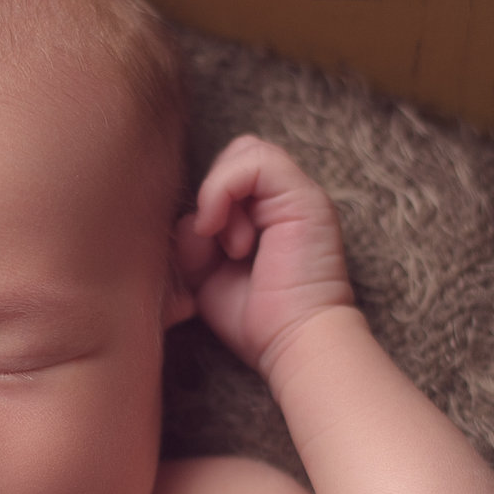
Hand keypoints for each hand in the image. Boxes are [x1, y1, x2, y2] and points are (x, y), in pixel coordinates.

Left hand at [175, 134, 355, 373]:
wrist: (295, 342)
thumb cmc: (257, 322)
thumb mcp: (206, 277)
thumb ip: (194, 242)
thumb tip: (190, 219)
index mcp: (269, 215)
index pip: (229, 175)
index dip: (207, 203)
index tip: (205, 253)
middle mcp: (286, 199)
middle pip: (235, 156)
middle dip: (213, 196)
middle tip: (217, 246)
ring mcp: (298, 194)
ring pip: (244, 150)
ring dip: (219, 195)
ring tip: (230, 245)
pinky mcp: (303, 196)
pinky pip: (253, 160)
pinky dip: (223, 189)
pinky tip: (222, 231)